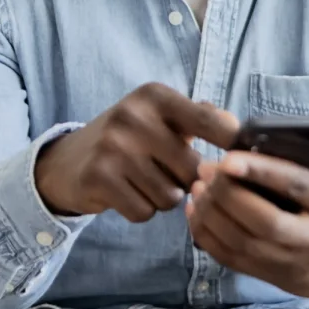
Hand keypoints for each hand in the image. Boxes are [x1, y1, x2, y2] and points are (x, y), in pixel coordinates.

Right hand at [35, 82, 238, 220]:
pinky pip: (144, 211)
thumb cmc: (132, 139)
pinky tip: (126, 193)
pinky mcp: (97, 177)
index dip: (232, 144)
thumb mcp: (162, 117)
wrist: (67, 161)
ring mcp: (113, 147)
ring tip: (144, 181)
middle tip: (167, 173)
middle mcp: (134, 116)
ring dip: (163, 197)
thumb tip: (237, 127)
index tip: (241, 157)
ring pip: (170, 196)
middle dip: (187, 181)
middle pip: (192, 170)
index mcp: (156, 96)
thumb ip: (202, 118)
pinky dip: (141, 210)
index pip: (211, 121)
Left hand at [185, 134, 308, 302]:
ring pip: (244, 243)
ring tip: (199, 185)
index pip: (299, 189)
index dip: (263, 172)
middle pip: (266, 221)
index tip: (229, 157)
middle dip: (230, 194)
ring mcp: (294, 264)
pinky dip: (209, 237)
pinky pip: (233, 260)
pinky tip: (198, 211)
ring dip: (214, 214)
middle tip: (208, 168)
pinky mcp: (274, 278)